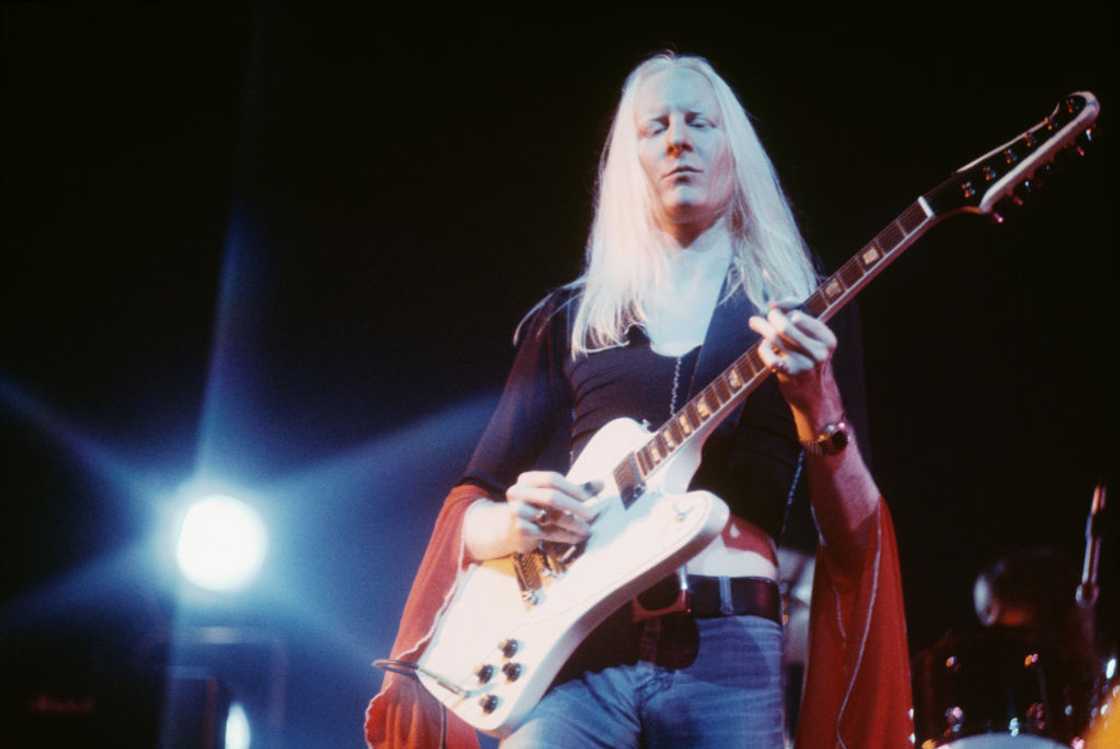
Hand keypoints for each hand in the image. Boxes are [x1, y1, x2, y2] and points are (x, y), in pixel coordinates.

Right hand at [463, 471, 600, 559]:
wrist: (509, 530)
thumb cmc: (537, 508)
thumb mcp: (554, 495)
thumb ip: (576, 490)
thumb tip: (602, 484)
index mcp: (526, 479)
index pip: (552, 479)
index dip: (572, 488)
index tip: (589, 498)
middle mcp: (517, 493)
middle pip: (551, 497)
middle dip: (575, 507)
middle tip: (591, 515)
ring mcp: (516, 512)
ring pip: (551, 517)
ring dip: (574, 524)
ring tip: (587, 529)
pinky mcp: (520, 530)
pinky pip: (548, 533)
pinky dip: (565, 535)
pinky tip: (576, 537)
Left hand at [748, 300, 842, 426]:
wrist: (816, 396)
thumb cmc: (811, 361)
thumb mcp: (814, 342)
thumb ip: (799, 320)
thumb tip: (771, 305)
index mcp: (827, 339)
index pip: (802, 313)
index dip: (784, 304)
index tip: (772, 305)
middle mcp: (819, 351)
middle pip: (786, 325)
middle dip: (770, 317)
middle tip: (761, 316)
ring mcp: (805, 364)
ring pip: (775, 338)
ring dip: (761, 327)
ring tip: (755, 322)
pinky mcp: (790, 374)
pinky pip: (769, 356)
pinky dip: (763, 349)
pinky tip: (764, 347)